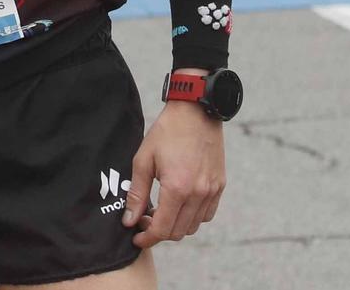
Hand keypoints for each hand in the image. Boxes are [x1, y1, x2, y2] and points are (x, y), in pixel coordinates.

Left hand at [123, 99, 225, 248]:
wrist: (196, 112)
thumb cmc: (166, 133)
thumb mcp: (143, 160)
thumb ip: (137, 193)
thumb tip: (129, 220)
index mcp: (177, 188)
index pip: (162, 229)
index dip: (147, 238)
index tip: (136, 238)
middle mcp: (198, 194)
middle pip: (178, 232)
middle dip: (159, 232)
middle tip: (144, 220)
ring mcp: (212, 191)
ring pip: (193, 226)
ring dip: (175, 226)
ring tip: (160, 211)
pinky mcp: (219, 186)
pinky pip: (206, 215)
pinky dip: (192, 217)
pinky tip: (179, 204)